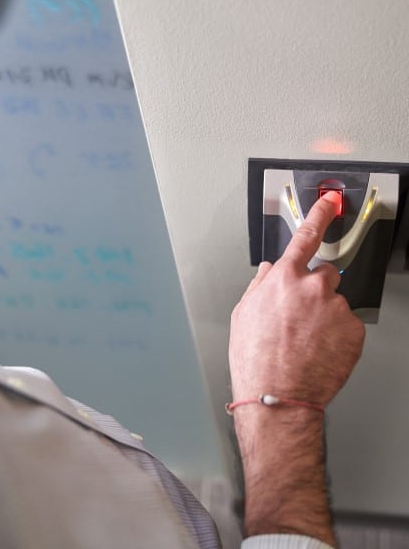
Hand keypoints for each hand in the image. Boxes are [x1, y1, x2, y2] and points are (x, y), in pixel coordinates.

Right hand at [230, 191, 364, 406]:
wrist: (277, 394)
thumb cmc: (255, 358)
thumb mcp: (243, 315)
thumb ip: (259, 285)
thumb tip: (268, 271)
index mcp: (283, 279)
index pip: (305, 237)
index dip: (319, 215)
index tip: (330, 202)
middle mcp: (312, 287)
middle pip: (324, 274)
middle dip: (316, 288)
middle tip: (302, 315)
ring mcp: (336, 308)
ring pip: (335, 302)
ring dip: (325, 314)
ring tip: (307, 340)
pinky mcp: (353, 330)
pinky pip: (347, 324)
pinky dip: (337, 335)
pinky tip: (318, 350)